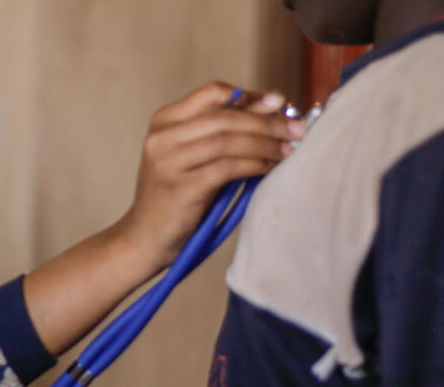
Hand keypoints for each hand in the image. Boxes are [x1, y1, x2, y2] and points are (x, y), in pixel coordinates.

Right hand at [114, 82, 305, 268]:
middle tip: (298, 129)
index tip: (278, 103)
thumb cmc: (177, 194)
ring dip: (265, 143)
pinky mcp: (181, 188)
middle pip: (225, 117)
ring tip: (289, 150)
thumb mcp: (193, 154)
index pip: (213, 93)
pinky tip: (269, 167)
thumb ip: (223, 130)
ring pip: (228, 141)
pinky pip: (227, 168)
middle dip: (267, 122)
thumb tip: (271, 104)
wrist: (145, 236)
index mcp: (165, 120)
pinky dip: (254, 165)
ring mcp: (168, 162)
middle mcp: (163, 137)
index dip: (250, 96)